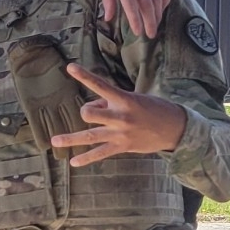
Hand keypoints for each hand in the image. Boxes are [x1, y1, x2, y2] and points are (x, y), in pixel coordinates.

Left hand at [50, 65, 185, 166]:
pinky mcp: (122, 147)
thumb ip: (112, 101)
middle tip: (95, 112)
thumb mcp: (135, 98)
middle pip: (90, 113)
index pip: (100, 85)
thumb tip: (95, 107)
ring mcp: (120, 134)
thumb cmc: (154, 109)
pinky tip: (74, 163)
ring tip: (54, 140)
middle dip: (87, 111)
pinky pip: (100, 154)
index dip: (84, 76)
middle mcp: (120, 117)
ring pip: (89, 136)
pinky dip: (86, 159)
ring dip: (70, 138)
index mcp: (124, 99)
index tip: (70, 67)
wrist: (175, 128)